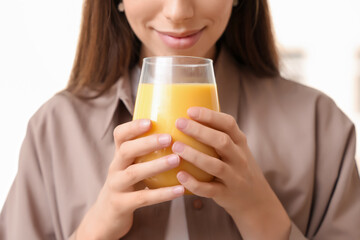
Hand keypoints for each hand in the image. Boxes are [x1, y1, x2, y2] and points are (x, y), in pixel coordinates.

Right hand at [75, 119, 184, 239]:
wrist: (106, 217)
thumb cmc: (127, 186)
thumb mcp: (131, 166)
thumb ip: (146, 153)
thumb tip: (178, 134)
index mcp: (119, 156)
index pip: (119, 135)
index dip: (133, 127)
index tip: (150, 121)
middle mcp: (115, 168)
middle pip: (126, 150)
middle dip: (147, 143)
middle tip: (169, 138)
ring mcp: (116, 187)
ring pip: (134, 173)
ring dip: (156, 165)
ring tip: (176, 159)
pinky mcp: (122, 205)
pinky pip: (143, 198)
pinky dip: (162, 194)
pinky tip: (180, 190)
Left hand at [172, 107, 290, 239]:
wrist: (255, 198)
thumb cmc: (236, 166)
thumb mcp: (235, 148)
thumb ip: (217, 134)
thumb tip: (185, 117)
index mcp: (240, 142)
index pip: (229, 124)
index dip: (210, 116)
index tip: (190, 110)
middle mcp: (239, 158)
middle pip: (222, 141)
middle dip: (200, 131)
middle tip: (179, 124)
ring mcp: (234, 177)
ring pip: (215, 165)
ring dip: (195, 155)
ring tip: (176, 147)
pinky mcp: (226, 194)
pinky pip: (209, 189)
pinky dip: (194, 183)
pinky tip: (180, 176)